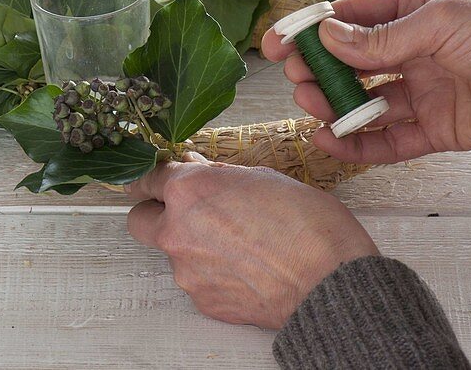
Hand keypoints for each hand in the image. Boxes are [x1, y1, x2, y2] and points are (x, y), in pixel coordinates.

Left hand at [125, 153, 377, 328]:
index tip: (156, 179)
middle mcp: (177, 230)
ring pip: (172, 251)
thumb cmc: (308, 225)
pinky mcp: (203, 301)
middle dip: (155, 212)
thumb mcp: (262, 177)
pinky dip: (212, 273)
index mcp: (189, 190)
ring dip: (191, 244)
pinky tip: (245, 268)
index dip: (154, 177)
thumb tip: (196, 169)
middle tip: (183, 210)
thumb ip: (218, 175)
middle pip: (138, 219)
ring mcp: (187, 270)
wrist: (332, 283)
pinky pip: (196, 280)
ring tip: (238, 244)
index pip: (148, 179)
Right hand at [261, 0, 470, 163]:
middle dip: (319, 72)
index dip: (312, 31)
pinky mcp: (433, 129)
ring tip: (315, 109)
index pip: (350, 20)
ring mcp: (421, 91)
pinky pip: (387, 140)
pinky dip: (358, 144)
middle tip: (297, 81)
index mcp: (413, 10)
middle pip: (350, 64)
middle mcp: (412, 50)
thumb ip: (381, 37)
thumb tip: (328, 37)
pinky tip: (332, 142)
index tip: (277, 43)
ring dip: (334, 106)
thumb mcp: (440, 21)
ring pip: (363, 102)